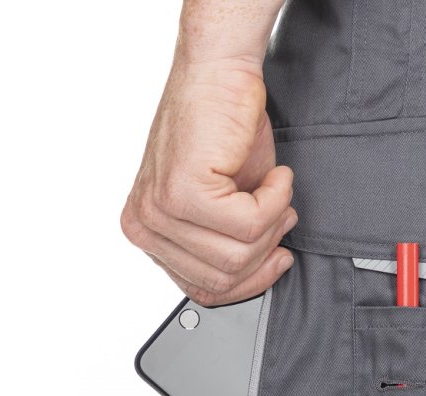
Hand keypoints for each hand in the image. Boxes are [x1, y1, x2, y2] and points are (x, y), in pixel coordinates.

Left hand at [121, 59, 296, 306]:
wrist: (221, 75)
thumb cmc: (224, 131)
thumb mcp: (223, 206)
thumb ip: (224, 247)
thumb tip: (253, 278)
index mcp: (149, 234)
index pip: (203, 291)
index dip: (252, 281)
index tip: (277, 258)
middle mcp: (145, 226)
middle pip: (223, 278)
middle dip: (266, 249)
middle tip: (280, 213)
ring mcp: (159, 210)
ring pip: (238, 255)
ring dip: (274, 220)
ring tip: (275, 188)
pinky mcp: (183, 191)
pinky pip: (249, 223)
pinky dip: (275, 198)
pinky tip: (273, 175)